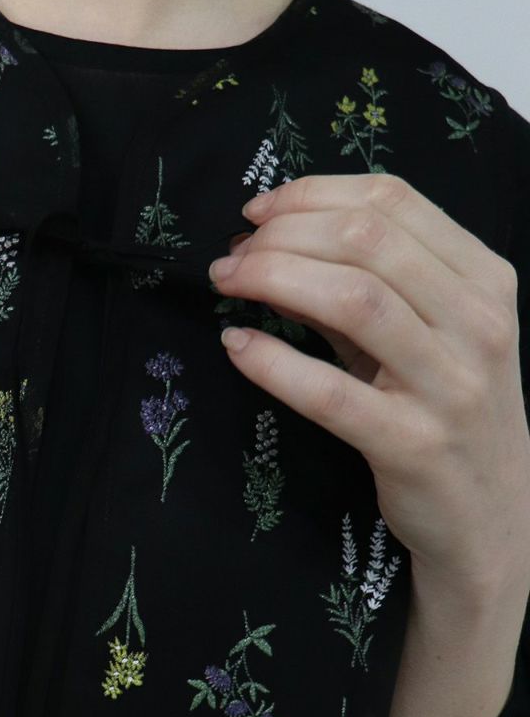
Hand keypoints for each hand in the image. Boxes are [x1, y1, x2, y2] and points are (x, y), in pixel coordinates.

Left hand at [207, 172, 529, 594]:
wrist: (489, 521)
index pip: (394, 201)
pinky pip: (329, 392)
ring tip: (227, 283)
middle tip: (232, 255)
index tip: (258, 212)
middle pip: (367, 240)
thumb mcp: (423, 337)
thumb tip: (273, 246)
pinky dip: (273, 362)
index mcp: (485, 280)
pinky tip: (236, 346)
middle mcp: (478, 324)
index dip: (312, 194)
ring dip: (273, 279)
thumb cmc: (445, 414)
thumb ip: (363, 287)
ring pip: (354, 299)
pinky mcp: (413, 445)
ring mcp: (451, 386)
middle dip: (283, 236)